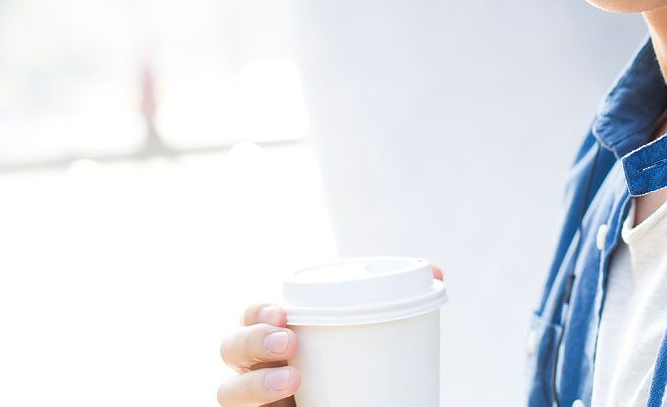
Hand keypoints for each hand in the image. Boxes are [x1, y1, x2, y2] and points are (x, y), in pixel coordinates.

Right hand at [217, 263, 443, 405]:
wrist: (365, 405)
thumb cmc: (362, 371)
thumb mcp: (373, 341)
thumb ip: (398, 308)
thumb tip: (438, 274)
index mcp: (278, 336)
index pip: (252, 317)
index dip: (257, 312)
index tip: (284, 313)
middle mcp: (256, 368)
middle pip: (231, 351)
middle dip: (251, 341)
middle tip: (289, 342)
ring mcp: (256, 402)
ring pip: (228, 393)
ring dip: (252, 383)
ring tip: (290, 380)